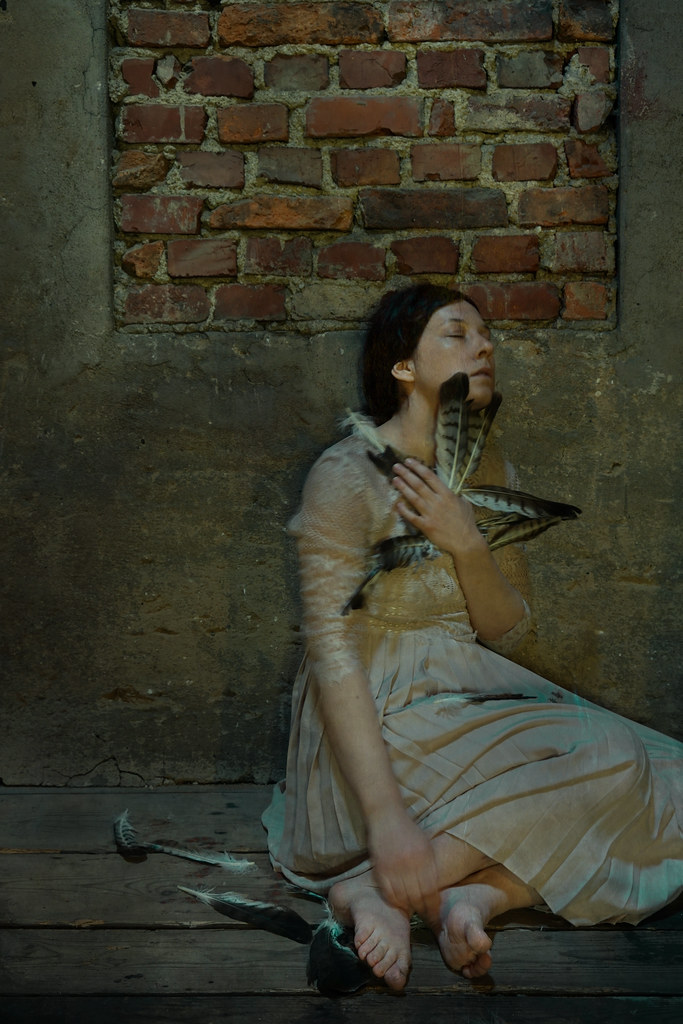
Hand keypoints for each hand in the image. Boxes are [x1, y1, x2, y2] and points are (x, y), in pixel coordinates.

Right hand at [367, 805, 439, 921]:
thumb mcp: (425, 844)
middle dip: (424, 910)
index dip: (433, 905)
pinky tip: (399, 904)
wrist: (387, 815)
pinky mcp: (380, 868)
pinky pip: (388, 892)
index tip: (435, 912)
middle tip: (427, 918)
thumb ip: (430, 864)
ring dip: (409, 907)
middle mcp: (409, 864)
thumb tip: (436, 886)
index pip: (431, 890)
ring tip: (413, 912)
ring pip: (403, 897)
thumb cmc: (408, 830)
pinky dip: (394, 900)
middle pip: (418, 896)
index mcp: (424, 858)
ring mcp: (393, 867)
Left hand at [392, 459, 484, 556]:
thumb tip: (451, 488)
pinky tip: (397, 504)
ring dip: (403, 487)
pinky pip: (411, 516)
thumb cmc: (467, 522)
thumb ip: (455, 494)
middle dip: (406, 473)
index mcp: (447, 494)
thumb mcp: (465, 503)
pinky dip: (403, 510)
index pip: (430, 476)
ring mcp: (430, 514)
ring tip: (394, 479)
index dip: (418, 467)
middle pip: (418, 484)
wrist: (466, 541)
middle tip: (396, 466)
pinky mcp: (426, 526)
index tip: (409, 461)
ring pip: (413, 497)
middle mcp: (437, 502)